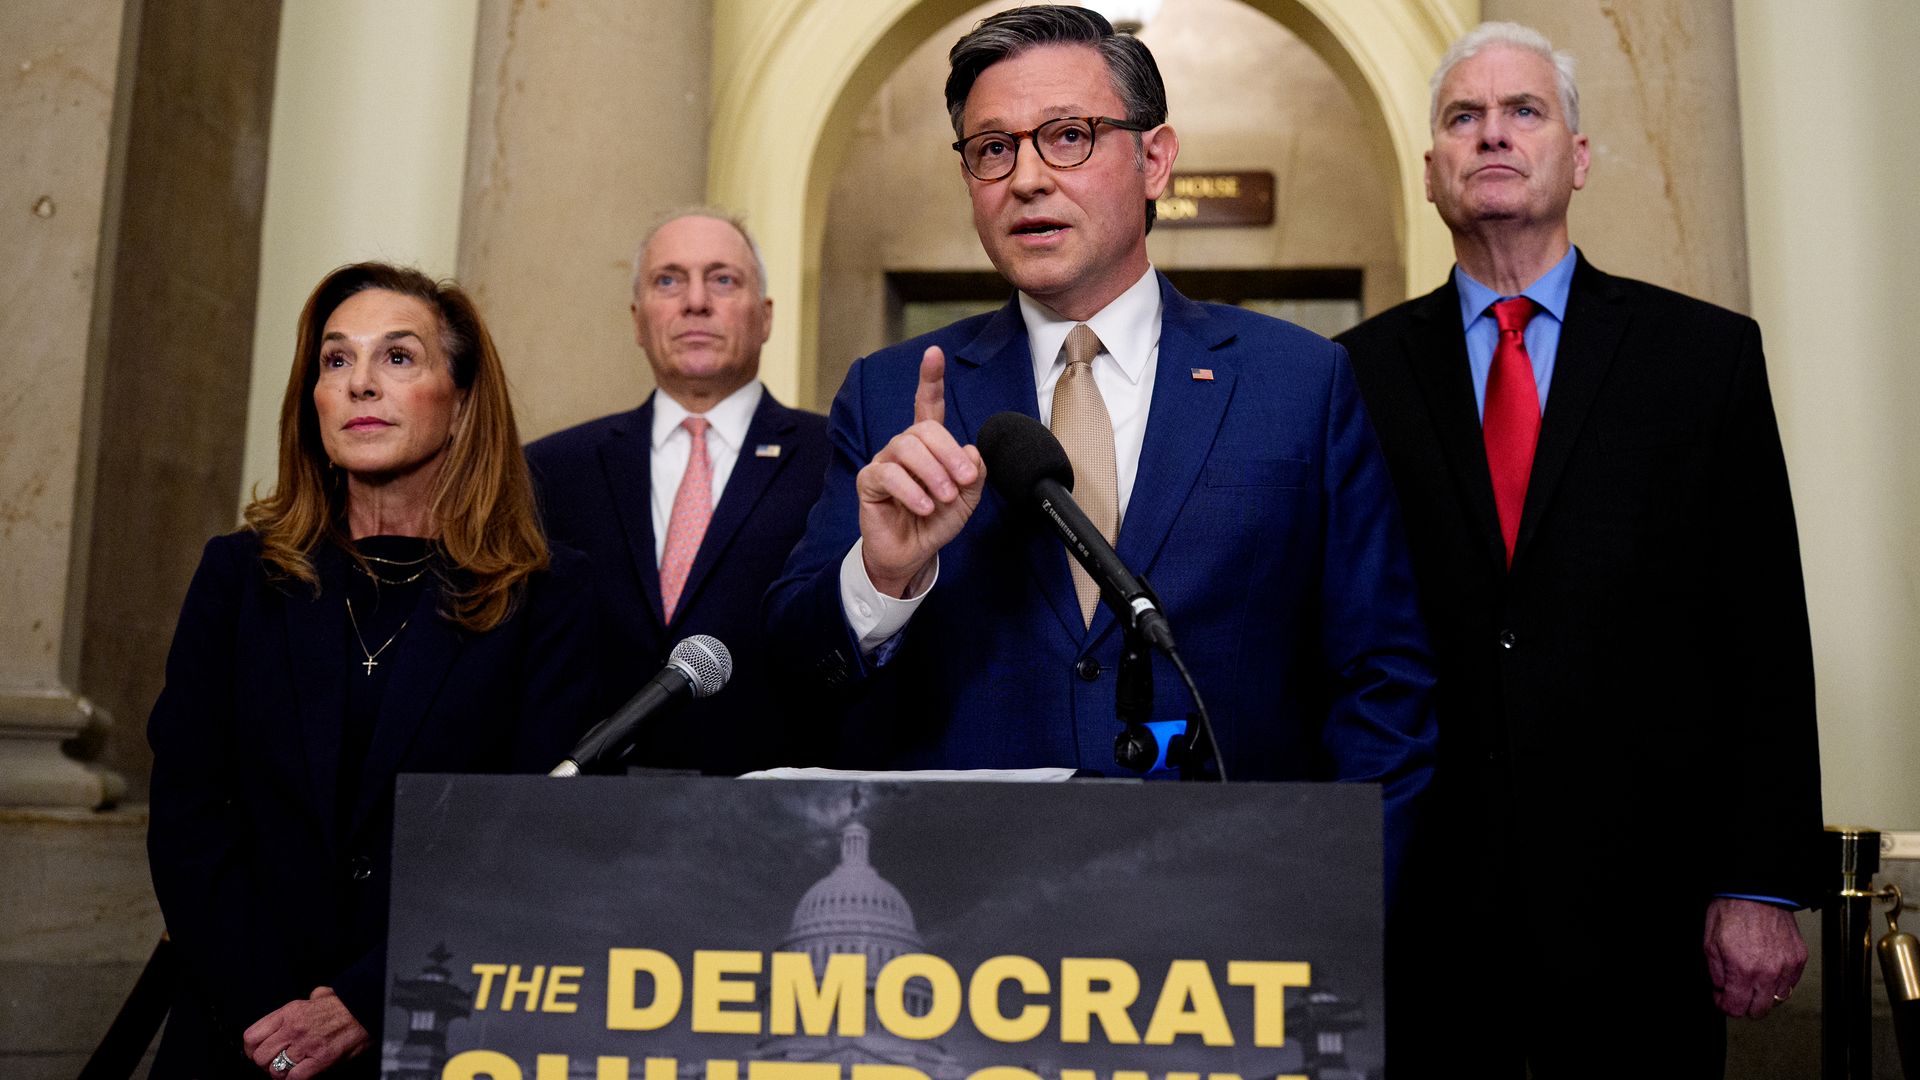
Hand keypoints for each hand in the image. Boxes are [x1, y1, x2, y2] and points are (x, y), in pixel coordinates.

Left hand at [243, 986, 369, 1076]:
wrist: (367, 1010)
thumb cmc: (346, 1005)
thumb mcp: (322, 995)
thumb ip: (310, 999)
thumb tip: (313, 997)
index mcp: (289, 1012)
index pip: (252, 1036)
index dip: (251, 1050)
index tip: (258, 1054)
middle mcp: (293, 1028)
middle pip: (260, 1057)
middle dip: (266, 1065)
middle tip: (276, 1065)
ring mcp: (306, 1044)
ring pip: (275, 1070)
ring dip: (280, 1075)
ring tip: (289, 1072)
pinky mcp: (321, 1059)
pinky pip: (295, 1078)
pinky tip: (301, 1075)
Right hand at [855, 346, 985, 596]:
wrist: (913, 554)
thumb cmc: (936, 521)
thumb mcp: (967, 498)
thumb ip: (974, 473)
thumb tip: (971, 450)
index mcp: (928, 445)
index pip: (927, 404)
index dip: (930, 378)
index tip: (934, 354)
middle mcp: (904, 448)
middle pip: (924, 429)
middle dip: (949, 453)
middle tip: (964, 481)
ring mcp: (884, 462)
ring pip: (907, 448)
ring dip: (933, 473)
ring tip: (944, 497)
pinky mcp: (869, 482)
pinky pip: (889, 475)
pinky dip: (911, 490)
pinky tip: (923, 506)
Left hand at [1704, 897, 1806, 1017]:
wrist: (1758, 893)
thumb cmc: (1732, 912)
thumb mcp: (1710, 943)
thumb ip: (1716, 973)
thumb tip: (1721, 990)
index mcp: (1743, 969)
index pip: (1736, 1008)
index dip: (1725, 1006)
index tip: (1722, 999)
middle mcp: (1768, 972)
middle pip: (1759, 1011)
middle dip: (1744, 1005)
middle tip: (1736, 993)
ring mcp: (1786, 967)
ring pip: (1777, 1000)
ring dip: (1763, 995)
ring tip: (1752, 981)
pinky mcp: (1798, 959)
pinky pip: (1790, 984)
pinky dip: (1779, 983)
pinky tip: (1767, 972)